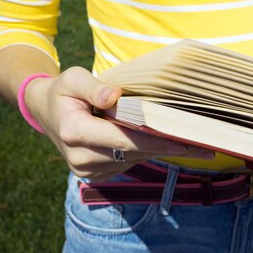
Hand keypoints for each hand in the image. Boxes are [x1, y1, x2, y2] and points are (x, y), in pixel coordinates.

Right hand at [23, 66, 213, 180]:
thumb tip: (115, 96)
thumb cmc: (64, 91)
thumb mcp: (72, 78)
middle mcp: (80, 158)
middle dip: (170, 149)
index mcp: (74, 132)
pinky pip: (129, 163)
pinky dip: (149, 152)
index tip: (185, 141)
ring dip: (162, 150)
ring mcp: (87, 170)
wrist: (46, 112)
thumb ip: (93, 87)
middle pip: (134, 153)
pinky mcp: (96, 174)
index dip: (156, 140)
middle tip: (207, 148)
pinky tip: (169, 142)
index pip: (123, 139)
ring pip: (135, 160)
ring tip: (196, 143)